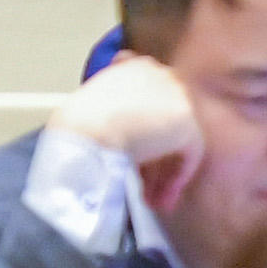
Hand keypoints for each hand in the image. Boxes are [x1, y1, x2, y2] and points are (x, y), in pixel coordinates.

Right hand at [50, 55, 204, 213]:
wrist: (86, 131)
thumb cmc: (77, 127)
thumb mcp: (93, 112)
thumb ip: (116, 114)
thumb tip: (127, 142)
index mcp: (133, 68)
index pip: (149, 103)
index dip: (144, 137)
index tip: (136, 163)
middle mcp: (157, 74)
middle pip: (166, 123)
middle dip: (156, 158)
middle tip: (144, 186)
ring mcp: (175, 94)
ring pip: (176, 140)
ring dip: (164, 173)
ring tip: (150, 199)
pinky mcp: (185, 118)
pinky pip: (189, 154)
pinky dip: (176, 177)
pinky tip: (162, 196)